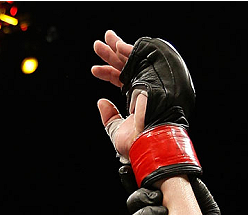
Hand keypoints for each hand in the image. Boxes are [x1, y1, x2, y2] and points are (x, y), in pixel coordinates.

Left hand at [91, 31, 144, 160]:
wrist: (148, 143)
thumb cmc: (135, 143)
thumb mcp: (116, 130)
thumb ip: (109, 117)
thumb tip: (100, 102)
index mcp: (138, 97)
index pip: (121, 80)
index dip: (107, 74)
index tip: (94, 70)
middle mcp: (145, 87)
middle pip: (126, 66)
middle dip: (111, 55)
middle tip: (98, 44)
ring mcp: (149, 81)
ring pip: (131, 59)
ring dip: (116, 47)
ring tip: (103, 39)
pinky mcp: (153, 77)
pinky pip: (140, 59)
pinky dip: (129, 50)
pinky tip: (115, 45)